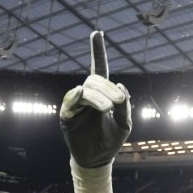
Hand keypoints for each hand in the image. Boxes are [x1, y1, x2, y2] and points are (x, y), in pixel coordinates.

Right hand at [60, 32, 130, 168]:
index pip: (99, 69)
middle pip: (94, 80)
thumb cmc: (111, 140)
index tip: (96, 33)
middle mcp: (87, 95)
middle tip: (116, 103)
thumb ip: (125, 106)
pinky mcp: (67, 116)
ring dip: (98, 97)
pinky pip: (71, 102)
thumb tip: (121, 86)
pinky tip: (81, 93)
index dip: (98, 52)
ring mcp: (76, 105)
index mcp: (102, 94)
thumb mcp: (125, 124)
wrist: (98, 159)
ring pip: (86, 90)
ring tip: (107, 108)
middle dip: (107, 89)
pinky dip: (77, 97)